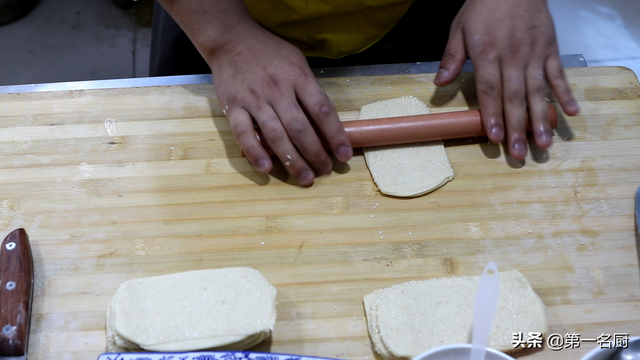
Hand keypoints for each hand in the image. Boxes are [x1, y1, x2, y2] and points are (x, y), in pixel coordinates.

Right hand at [207, 22, 351, 185]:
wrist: (231, 40)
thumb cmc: (269, 53)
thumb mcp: (297, 62)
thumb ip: (309, 90)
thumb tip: (326, 123)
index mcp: (298, 77)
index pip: (322, 110)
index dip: (335, 135)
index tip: (344, 154)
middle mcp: (277, 89)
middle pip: (300, 128)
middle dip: (316, 154)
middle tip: (324, 171)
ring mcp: (254, 99)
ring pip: (276, 136)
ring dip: (292, 160)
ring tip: (305, 178)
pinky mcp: (233, 107)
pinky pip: (244, 134)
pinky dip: (255, 153)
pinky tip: (267, 169)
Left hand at [434, 0, 579, 159]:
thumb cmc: (484, 6)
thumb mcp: (459, 28)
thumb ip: (452, 57)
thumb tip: (440, 83)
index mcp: (487, 54)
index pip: (489, 90)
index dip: (492, 115)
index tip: (495, 138)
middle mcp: (512, 57)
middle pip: (514, 97)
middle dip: (517, 128)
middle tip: (520, 153)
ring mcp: (533, 54)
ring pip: (538, 92)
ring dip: (541, 119)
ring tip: (544, 143)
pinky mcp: (549, 49)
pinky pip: (558, 74)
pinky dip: (565, 93)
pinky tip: (571, 112)